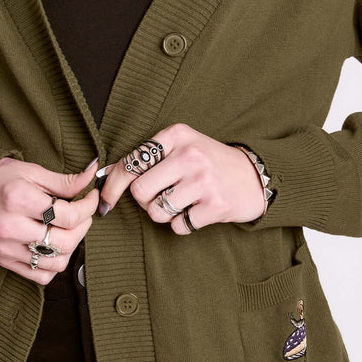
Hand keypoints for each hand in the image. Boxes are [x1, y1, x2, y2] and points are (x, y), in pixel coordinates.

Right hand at [0, 157, 99, 282]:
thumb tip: (91, 179)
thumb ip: (64, 181)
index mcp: (18, 199)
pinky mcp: (4, 261)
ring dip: (72, 247)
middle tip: (84, 213)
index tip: (91, 197)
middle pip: (65, 241)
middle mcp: (10, 227)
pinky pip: (40, 276)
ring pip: (56, 263)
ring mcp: (6, 248)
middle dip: (84, 226)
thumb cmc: (0, 179)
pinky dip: (55, 265)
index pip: (68, 215)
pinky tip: (54, 246)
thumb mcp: (31, 171)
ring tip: (70, 229)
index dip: (88, 207)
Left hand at [96, 124, 265, 234]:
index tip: (106, 201)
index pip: (131, 163)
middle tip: (159, 198)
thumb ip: (149, 158)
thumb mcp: (182, 146)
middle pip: (140, 192)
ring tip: (180, 203)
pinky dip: (182, 225)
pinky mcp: (216, 205)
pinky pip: (178, 226)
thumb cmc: (208, 162)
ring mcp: (204, 180)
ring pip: (157, 211)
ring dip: (164, 214)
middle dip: (145, 202)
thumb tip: (105, 179)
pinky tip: (196, 212)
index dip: (112, 186)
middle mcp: (190, 154)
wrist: (255, 175)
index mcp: (177, 135)